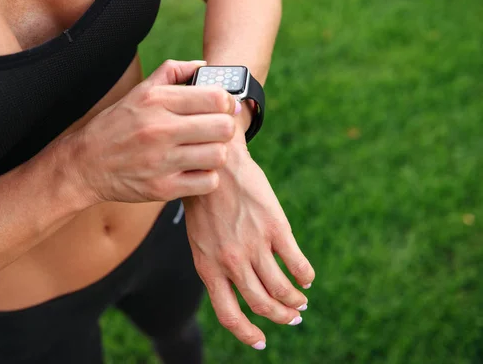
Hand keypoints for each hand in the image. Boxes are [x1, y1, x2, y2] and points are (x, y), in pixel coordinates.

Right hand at [51, 60, 239, 205]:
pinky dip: (207, 177)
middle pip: (222, 127)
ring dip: (216, 153)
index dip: (226, 102)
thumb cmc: (116, 126)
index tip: (222, 108)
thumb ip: (173, 73)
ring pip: (219, 155)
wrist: (85, 164)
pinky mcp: (163, 188)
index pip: (215, 97)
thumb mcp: (139, 92)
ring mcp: (162, 161)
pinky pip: (208, 183)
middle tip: (215, 132)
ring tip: (204, 151)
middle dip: (224, 128)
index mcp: (156, 101)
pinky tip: (195, 170)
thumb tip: (203, 66)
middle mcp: (159, 129)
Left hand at [183, 135, 314, 348]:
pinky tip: (307, 278)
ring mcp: (254, 246)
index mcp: (209, 267)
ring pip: (282, 290)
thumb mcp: (200, 240)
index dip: (247, 334)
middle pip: (262, 305)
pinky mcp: (275, 228)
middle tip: (292, 318)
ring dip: (295, 301)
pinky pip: (297, 264)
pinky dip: (305, 276)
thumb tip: (237, 290)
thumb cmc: (206, 204)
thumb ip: (216, 266)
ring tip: (300, 302)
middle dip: (280, 317)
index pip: (229, 316)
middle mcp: (231, 262)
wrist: (216, 165)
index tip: (261, 342)